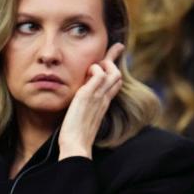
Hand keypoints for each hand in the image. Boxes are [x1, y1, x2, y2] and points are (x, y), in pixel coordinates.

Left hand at [58, 43, 124, 159]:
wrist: (76, 146)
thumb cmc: (76, 137)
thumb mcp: (83, 119)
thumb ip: (85, 109)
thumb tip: (80, 105)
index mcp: (103, 104)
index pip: (115, 83)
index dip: (114, 69)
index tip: (113, 57)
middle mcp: (104, 99)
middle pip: (117, 74)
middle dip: (115, 58)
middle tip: (116, 47)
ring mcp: (98, 97)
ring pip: (113, 72)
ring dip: (105, 64)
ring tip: (94, 65)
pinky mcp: (88, 95)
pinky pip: (99, 74)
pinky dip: (95, 68)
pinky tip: (87, 72)